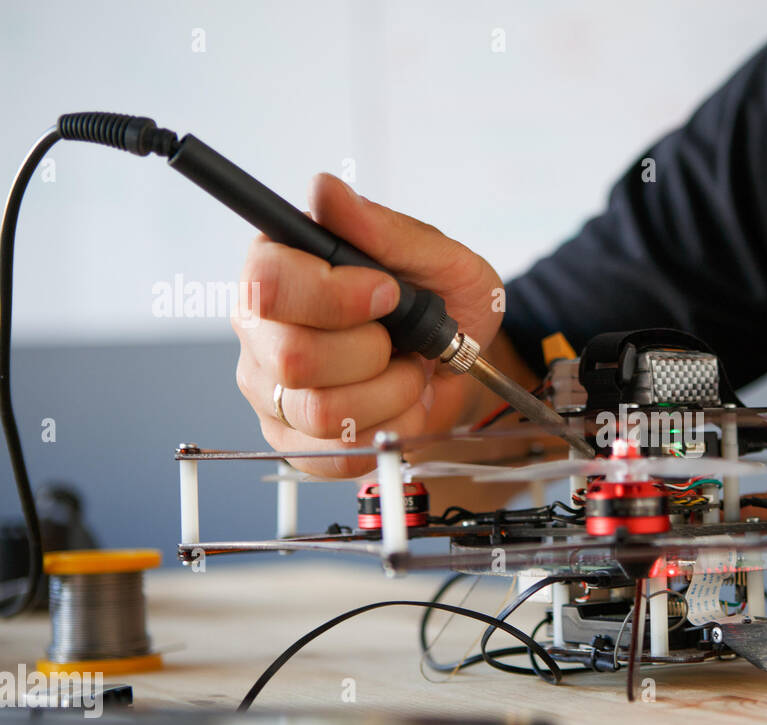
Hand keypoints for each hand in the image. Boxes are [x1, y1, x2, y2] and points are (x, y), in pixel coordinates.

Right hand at [232, 174, 506, 477]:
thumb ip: (383, 229)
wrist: (466, 367)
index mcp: (280, 267)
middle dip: (371, 352)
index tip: (386, 293)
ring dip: (388, 394)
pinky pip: (334, 452)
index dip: (333, 295)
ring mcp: (270, 388)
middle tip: (399, 341)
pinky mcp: (292, 439)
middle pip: (292, 355)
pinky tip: (396, 406)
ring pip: (318, 410)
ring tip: (406, 373)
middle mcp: (260, 328)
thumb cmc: (445, 306)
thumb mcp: (439, 258)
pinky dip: (387, 430)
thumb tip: (325, 190)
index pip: (267, 283)